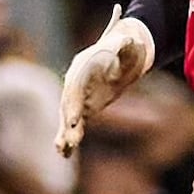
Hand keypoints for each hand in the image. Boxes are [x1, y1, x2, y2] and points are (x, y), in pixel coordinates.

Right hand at [55, 10, 154, 156]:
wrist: (123, 52)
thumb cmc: (124, 47)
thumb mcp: (126, 44)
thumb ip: (125, 43)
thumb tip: (130, 40)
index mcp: (83, 67)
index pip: (75, 88)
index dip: (72, 104)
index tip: (73, 120)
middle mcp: (76, 82)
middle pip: (68, 104)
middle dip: (67, 122)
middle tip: (68, 139)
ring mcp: (78, 95)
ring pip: (68, 116)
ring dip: (65, 133)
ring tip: (63, 151)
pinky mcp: (84, 107)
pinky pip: (74, 123)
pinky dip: (70, 137)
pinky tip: (65, 153)